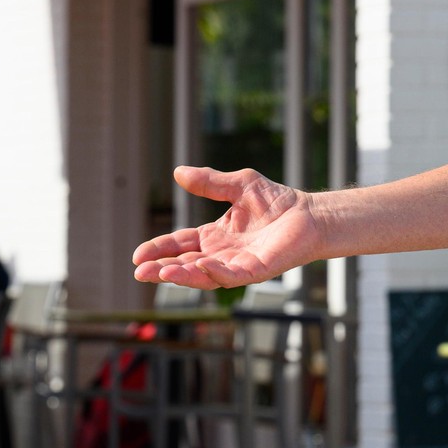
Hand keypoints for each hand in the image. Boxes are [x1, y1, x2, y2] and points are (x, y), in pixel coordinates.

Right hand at [131, 166, 321, 288]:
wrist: (310, 213)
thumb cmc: (277, 201)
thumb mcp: (238, 185)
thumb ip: (209, 181)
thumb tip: (178, 171)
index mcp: (214, 237)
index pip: (180, 244)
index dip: (159, 249)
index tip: (137, 256)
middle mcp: (222, 254)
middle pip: (185, 264)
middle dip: (161, 269)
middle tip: (139, 272)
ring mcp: (238, 265)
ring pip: (205, 275)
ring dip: (183, 274)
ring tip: (162, 272)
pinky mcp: (257, 270)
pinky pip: (233, 275)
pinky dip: (215, 271)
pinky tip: (201, 265)